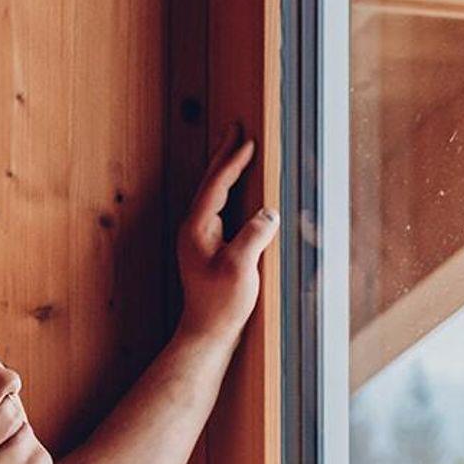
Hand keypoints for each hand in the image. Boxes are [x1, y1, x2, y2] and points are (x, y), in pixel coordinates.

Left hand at [176, 123, 278, 345]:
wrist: (206, 332)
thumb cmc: (220, 304)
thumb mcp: (241, 268)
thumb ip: (255, 236)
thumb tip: (270, 212)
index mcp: (198, 227)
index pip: (216, 184)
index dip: (233, 162)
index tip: (247, 142)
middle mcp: (194, 228)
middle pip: (209, 183)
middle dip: (223, 156)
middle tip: (235, 131)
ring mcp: (198, 238)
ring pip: (211, 194)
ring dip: (224, 171)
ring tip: (234, 152)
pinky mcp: (207, 249)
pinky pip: (217, 208)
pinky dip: (226, 191)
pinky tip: (235, 192)